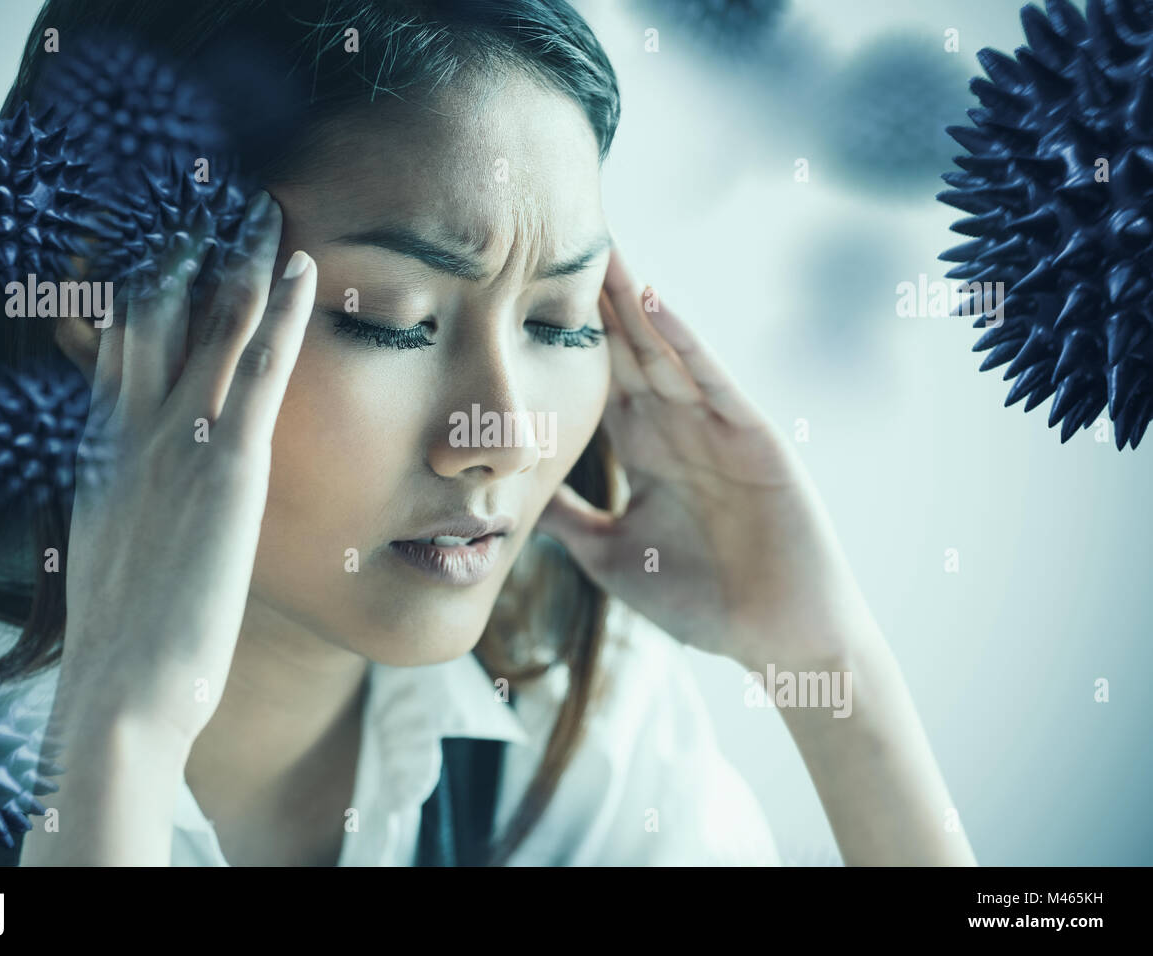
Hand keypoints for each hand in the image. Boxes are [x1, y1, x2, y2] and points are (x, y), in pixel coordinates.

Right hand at [51, 192, 315, 749]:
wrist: (124, 683)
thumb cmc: (126, 630)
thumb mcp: (112, 542)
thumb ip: (127, 491)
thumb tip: (143, 476)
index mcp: (103, 442)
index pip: (122, 337)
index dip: (143, 281)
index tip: (164, 237)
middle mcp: (134, 423)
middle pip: (159, 308)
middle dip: (184, 248)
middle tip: (210, 195)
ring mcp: (180, 437)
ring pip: (214, 322)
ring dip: (241, 259)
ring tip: (265, 207)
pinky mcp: (230, 463)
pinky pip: (263, 367)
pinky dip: (283, 312)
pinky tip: (303, 267)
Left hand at [537, 245, 878, 670]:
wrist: (776, 637)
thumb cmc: (702, 600)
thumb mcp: (610, 554)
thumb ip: (567, 519)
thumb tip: (513, 496)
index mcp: (644, 449)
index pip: (596, 379)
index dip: (563, 337)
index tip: (522, 290)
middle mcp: (676, 426)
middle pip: (625, 349)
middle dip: (594, 298)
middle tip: (555, 237)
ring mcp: (714, 426)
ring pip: (664, 350)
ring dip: (633, 299)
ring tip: (599, 245)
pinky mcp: (752, 435)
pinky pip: (710, 378)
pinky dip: (683, 340)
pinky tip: (652, 302)